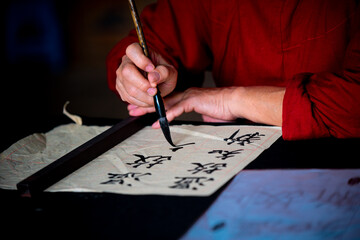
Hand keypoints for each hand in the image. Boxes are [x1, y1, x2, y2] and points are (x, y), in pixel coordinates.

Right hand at [115, 43, 176, 107]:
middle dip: (142, 85)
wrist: (161, 85)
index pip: (132, 50)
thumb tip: (152, 78)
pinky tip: (149, 100)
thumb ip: (164, 72)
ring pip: (128, 89)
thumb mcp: (171, 72)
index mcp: (138, 51)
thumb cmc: (165, 74)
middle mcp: (126, 62)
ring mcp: (121, 76)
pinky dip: (141, 102)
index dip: (140, 60)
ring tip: (156, 98)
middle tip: (155, 91)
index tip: (152, 68)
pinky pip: (128, 98)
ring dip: (144, 97)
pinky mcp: (121, 89)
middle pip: (126, 72)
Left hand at [129, 86, 284, 127]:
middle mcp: (185, 94)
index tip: (141, 109)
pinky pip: (177, 109)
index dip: (153, 105)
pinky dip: (167, 116)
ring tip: (136, 114)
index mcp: (188, 97)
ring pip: (165, 103)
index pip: (166, 101)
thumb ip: (197, 116)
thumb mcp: (207, 114)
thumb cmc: (224, 109)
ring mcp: (189, 96)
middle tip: (130, 108)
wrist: (236, 102)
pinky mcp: (193, 100)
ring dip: (150, 109)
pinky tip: (158, 123)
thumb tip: (195, 121)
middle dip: (144, 105)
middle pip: (161, 100)